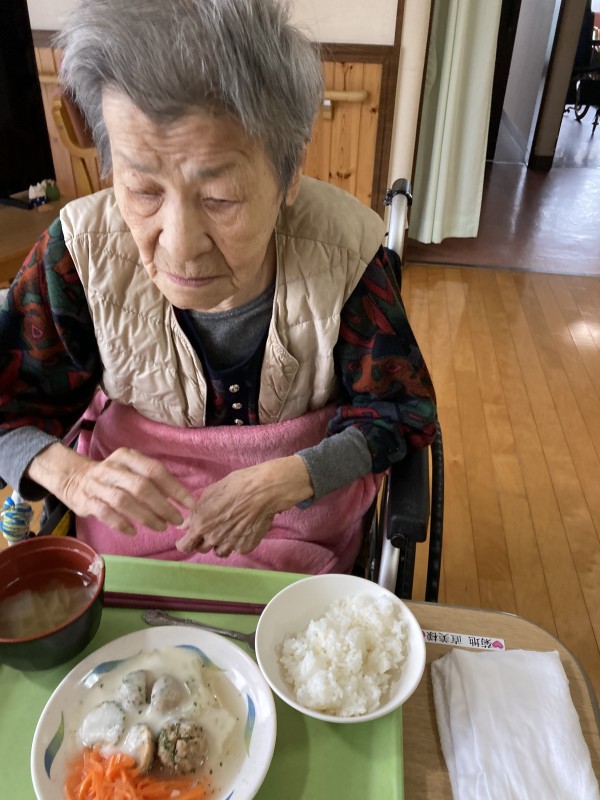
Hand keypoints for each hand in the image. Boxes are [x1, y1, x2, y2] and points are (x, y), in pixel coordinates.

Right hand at [26, 443, 195, 534]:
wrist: (73, 478)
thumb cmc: (113, 477)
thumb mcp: (131, 469)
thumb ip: (152, 480)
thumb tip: (181, 499)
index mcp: (128, 457)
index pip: (155, 471)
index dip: (175, 488)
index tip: (189, 504)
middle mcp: (113, 468)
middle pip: (142, 487)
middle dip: (163, 506)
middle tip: (177, 520)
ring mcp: (98, 485)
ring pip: (125, 501)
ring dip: (146, 517)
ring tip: (161, 527)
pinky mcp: (87, 502)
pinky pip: (106, 513)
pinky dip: (122, 524)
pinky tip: (134, 532)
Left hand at [176, 455, 312, 556]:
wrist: (263, 490)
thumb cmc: (235, 486)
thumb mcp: (209, 493)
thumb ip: (194, 513)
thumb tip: (184, 526)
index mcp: (201, 525)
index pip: (185, 546)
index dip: (186, 542)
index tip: (190, 538)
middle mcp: (213, 539)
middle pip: (202, 549)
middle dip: (204, 540)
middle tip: (214, 527)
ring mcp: (230, 544)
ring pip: (219, 552)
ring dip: (220, 544)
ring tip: (229, 529)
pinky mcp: (246, 546)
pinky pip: (237, 549)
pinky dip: (237, 542)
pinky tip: (243, 529)